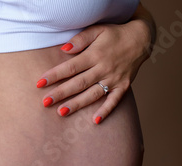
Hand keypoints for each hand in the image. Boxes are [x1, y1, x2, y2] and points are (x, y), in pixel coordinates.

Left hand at [37, 20, 151, 123]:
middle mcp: (104, 68)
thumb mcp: (98, 29)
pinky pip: (114, 101)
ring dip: (77, 104)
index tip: (40, 83)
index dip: (54, 75)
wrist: (141, 39)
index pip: (71, 67)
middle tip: (45, 102)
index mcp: (95, 54)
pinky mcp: (123, 87)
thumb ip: (81, 39)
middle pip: (78, 83)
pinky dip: (105, 111)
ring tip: (61, 112)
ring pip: (92, 94)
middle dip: (61, 93)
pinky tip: (95, 121)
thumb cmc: (114, 34)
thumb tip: (63, 49)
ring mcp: (114, 79)